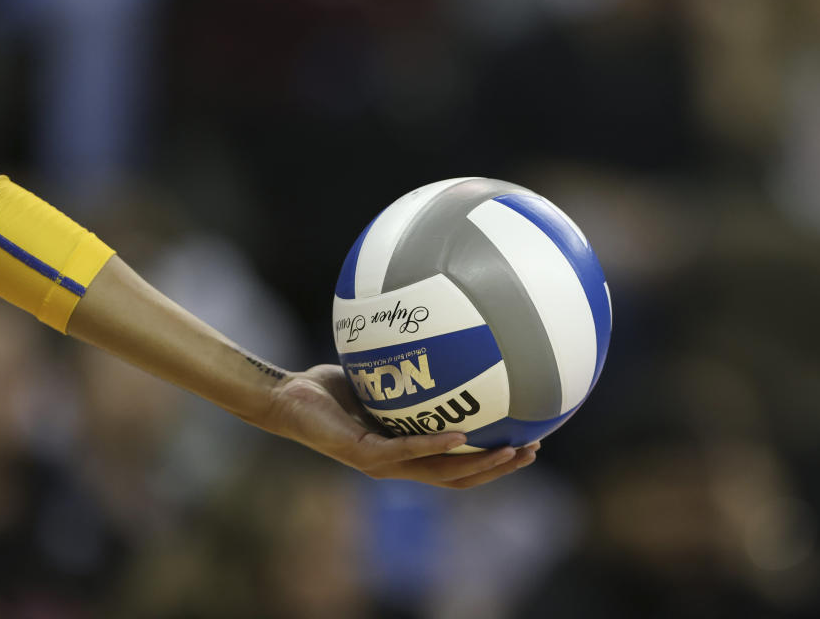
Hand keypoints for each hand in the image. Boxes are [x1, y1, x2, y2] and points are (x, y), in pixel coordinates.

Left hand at [257, 364, 538, 488]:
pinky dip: (436, 445)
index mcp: (405, 452)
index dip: (491, 463)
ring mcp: (381, 463)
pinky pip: (406, 450)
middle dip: (497, 469)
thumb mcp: (380, 377)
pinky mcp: (363, 453)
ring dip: (479, 464)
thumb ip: (410, 372)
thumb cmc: (329, 389)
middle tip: (532, 451)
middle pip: (459, 478)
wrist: (286, 399)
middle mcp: (397, 464)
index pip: (456, 467)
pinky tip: (462, 434)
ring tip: (511, 451)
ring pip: (441, 474)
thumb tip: (443, 340)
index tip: (525, 443)